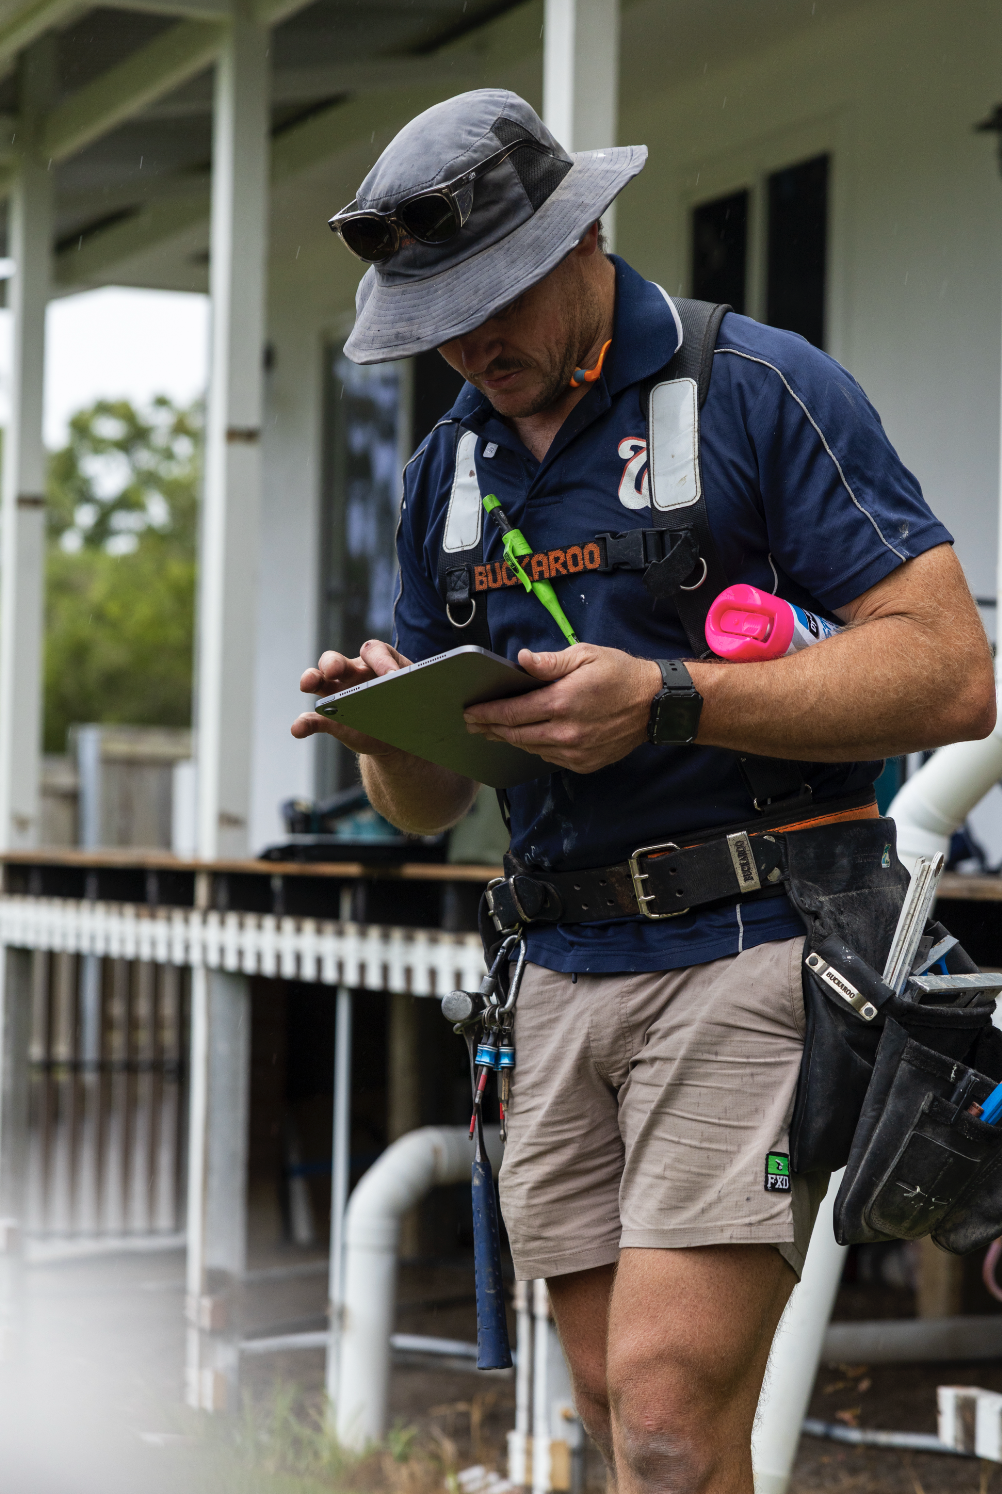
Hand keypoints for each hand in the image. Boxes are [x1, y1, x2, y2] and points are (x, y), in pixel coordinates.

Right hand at [291, 639, 412, 756]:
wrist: (401, 736)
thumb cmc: (409, 705)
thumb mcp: (417, 695)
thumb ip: (414, 691)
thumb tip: (410, 693)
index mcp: (377, 662)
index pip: (373, 651)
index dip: (381, 661)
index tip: (391, 678)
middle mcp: (352, 673)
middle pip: (336, 660)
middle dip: (333, 663)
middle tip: (334, 670)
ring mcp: (338, 695)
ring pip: (319, 681)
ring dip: (311, 679)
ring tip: (307, 685)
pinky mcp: (330, 719)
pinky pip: (313, 720)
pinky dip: (304, 724)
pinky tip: (298, 730)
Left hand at [463, 644, 662, 773]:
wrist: (655, 704)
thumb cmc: (620, 673)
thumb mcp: (585, 655)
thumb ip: (549, 662)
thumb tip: (520, 660)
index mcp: (562, 702)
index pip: (512, 712)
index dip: (487, 713)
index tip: (470, 712)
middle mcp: (565, 732)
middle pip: (516, 734)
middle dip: (491, 729)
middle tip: (473, 725)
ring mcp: (575, 752)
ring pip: (531, 748)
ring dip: (511, 740)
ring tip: (494, 731)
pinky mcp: (584, 763)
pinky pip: (549, 757)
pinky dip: (535, 747)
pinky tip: (527, 738)